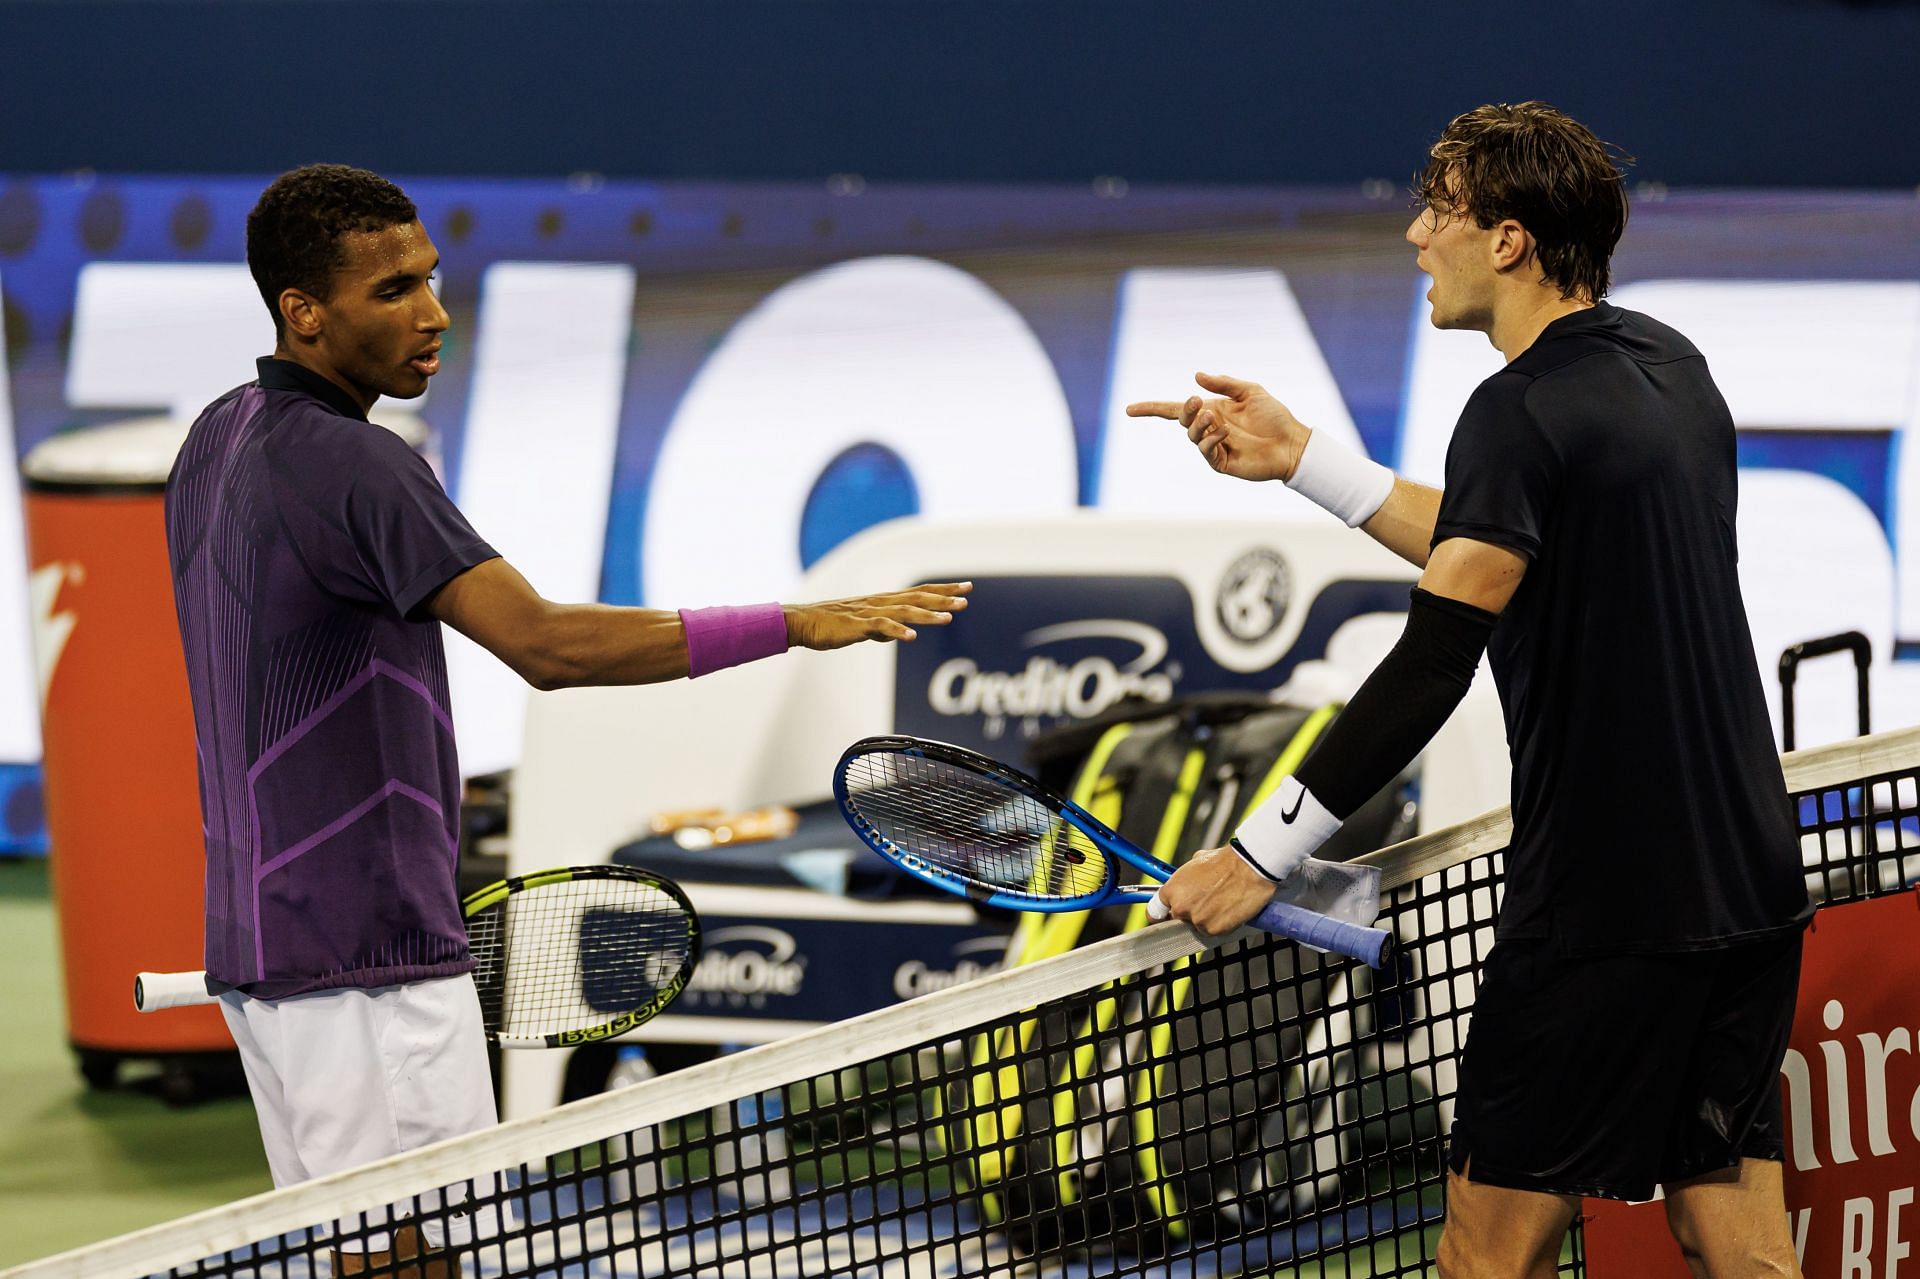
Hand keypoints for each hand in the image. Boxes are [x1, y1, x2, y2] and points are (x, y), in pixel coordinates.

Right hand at [784, 581, 971, 650]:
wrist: (802, 623)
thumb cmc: (830, 625)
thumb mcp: (862, 627)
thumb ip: (881, 629)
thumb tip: (897, 634)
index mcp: (883, 602)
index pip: (918, 593)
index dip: (942, 591)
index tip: (965, 588)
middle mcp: (880, 603)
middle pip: (917, 598)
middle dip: (942, 598)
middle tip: (966, 599)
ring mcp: (869, 613)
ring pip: (903, 611)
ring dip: (926, 615)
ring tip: (948, 618)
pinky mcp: (856, 626)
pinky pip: (879, 627)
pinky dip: (896, 631)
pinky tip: (911, 637)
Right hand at [1125, 371, 1310, 482]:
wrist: (1292, 442)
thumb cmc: (1274, 416)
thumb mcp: (1250, 391)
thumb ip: (1223, 384)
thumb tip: (1196, 376)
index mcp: (1212, 410)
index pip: (1174, 409)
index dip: (1151, 409)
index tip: (1128, 410)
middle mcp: (1209, 428)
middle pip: (1181, 419)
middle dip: (1185, 410)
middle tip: (1197, 402)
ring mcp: (1214, 446)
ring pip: (1192, 435)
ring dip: (1198, 424)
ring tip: (1215, 418)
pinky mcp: (1221, 462)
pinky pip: (1206, 450)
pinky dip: (1210, 439)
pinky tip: (1224, 432)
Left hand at [1146, 844, 1276, 938]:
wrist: (1248, 867)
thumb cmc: (1226, 862)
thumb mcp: (1196, 862)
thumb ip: (1186, 878)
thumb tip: (1187, 882)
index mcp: (1172, 891)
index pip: (1155, 913)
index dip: (1162, 915)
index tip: (1164, 917)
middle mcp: (1181, 908)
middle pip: (1178, 920)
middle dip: (1189, 914)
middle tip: (1205, 903)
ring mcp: (1197, 921)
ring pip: (1198, 927)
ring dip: (1207, 919)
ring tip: (1222, 902)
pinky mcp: (1214, 930)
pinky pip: (1215, 931)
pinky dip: (1222, 924)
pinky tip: (1230, 908)